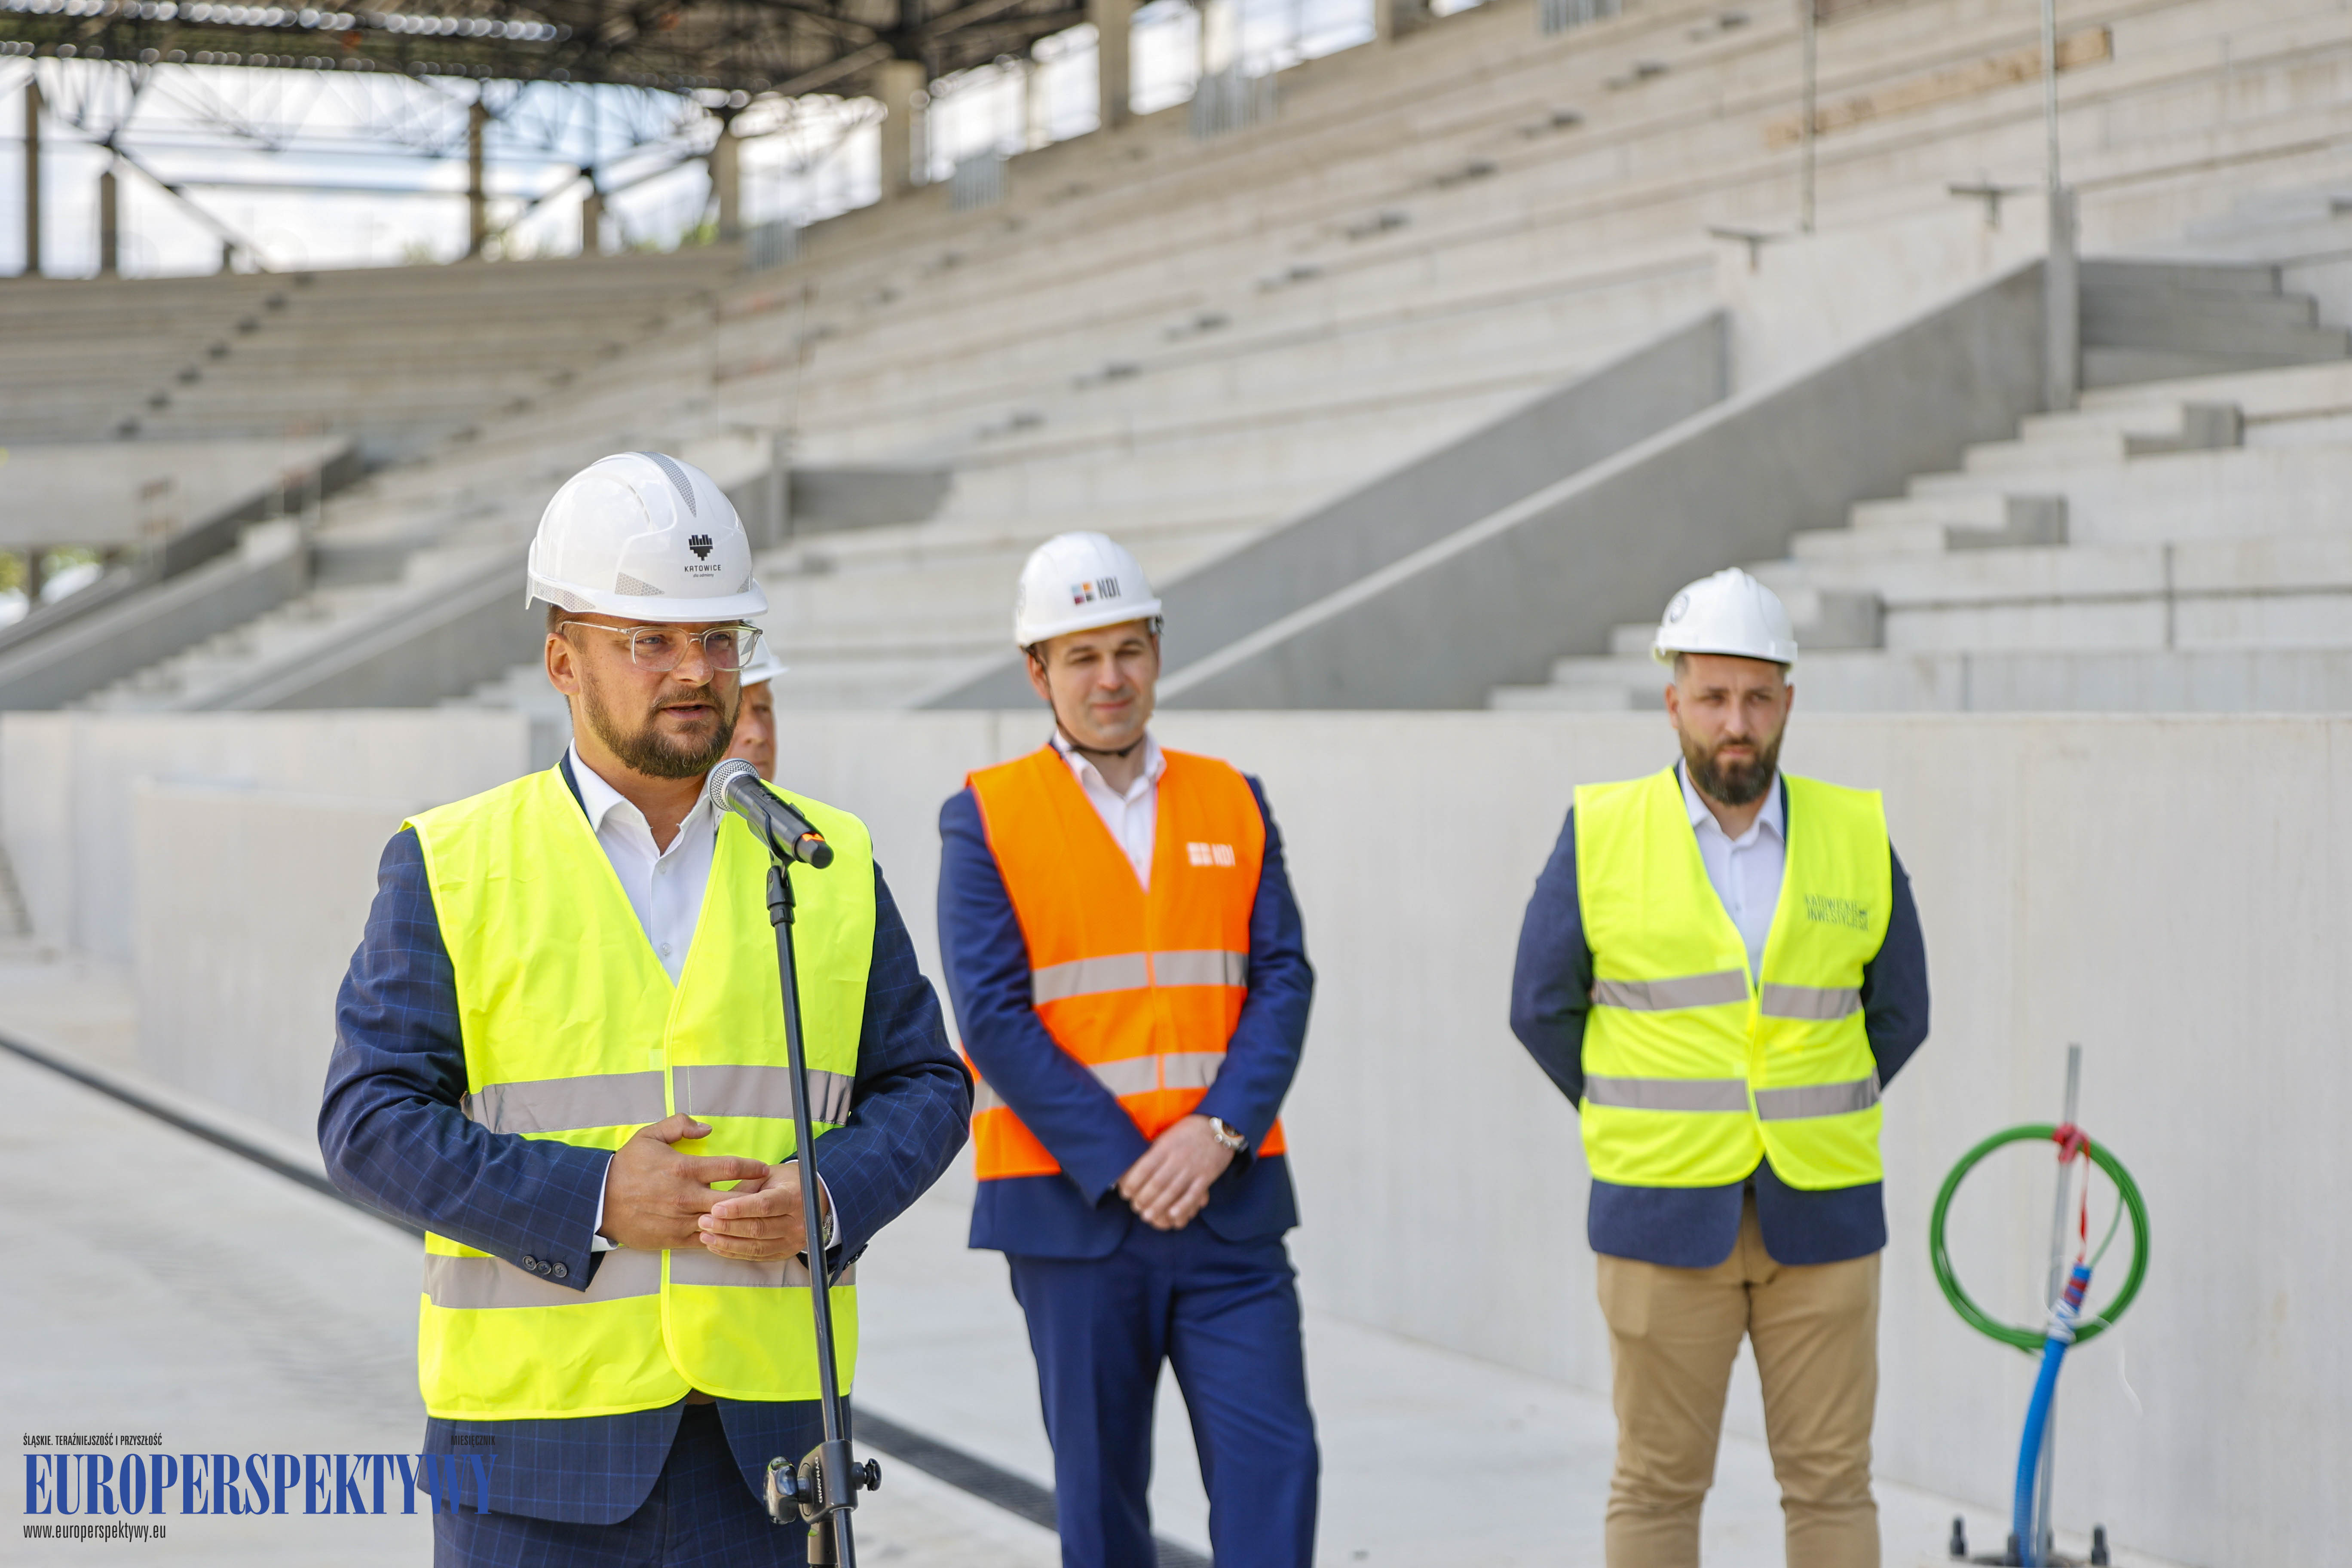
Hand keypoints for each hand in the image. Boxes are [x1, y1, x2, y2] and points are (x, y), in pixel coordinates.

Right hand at [597, 1115, 769, 1251]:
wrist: (600, 1201)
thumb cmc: (627, 1167)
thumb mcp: (650, 1136)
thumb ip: (679, 1126)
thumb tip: (707, 1128)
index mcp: (685, 1169)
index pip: (731, 1168)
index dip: (753, 1168)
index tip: (764, 1169)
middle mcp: (688, 1197)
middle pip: (735, 1200)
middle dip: (755, 1197)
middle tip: (767, 1194)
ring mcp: (683, 1220)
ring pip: (723, 1223)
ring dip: (740, 1219)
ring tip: (755, 1214)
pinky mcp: (676, 1239)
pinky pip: (707, 1240)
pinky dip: (721, 1235)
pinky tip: (731, 1231)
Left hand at [698, 1160, 833, 1261]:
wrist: (813, 1198)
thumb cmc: (785, 1182)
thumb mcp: (768, 1175)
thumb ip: (745, 1187)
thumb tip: (717, 1201)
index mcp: (795, 1196)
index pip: (764, 1205)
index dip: (739, 1209)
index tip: (715, 1208)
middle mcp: (798, 1222)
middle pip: (758, 1228)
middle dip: (727, 1226)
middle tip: (703, 1221)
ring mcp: (793, 1241)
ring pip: (756, 1246)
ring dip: (727, 1243)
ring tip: (705, 1235)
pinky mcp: (785, 1252)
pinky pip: (756, 1256)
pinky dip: (734, 1252)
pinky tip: (716, 1246)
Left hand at [1116, 1116, 1235, 1230]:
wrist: (1219, 1128)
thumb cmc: (1189, 1131)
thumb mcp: (1168, 1135)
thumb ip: (1155, 1151)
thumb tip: (1134, 1166)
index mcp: (1166, 1146)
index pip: (1144, 1167)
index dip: (1132, 1182)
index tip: (1125, 1192)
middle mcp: (1178, 1158)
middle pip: (1157, 1182)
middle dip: (1143, 1198)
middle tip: (1135, 1207)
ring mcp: (1193, 1168)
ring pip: (1173, 1191)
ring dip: (1158, 1206)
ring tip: (1147, 1216)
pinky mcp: (1206, 1177)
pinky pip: (1193, 1194)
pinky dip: (1183, 1206)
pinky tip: (1172, 1215)